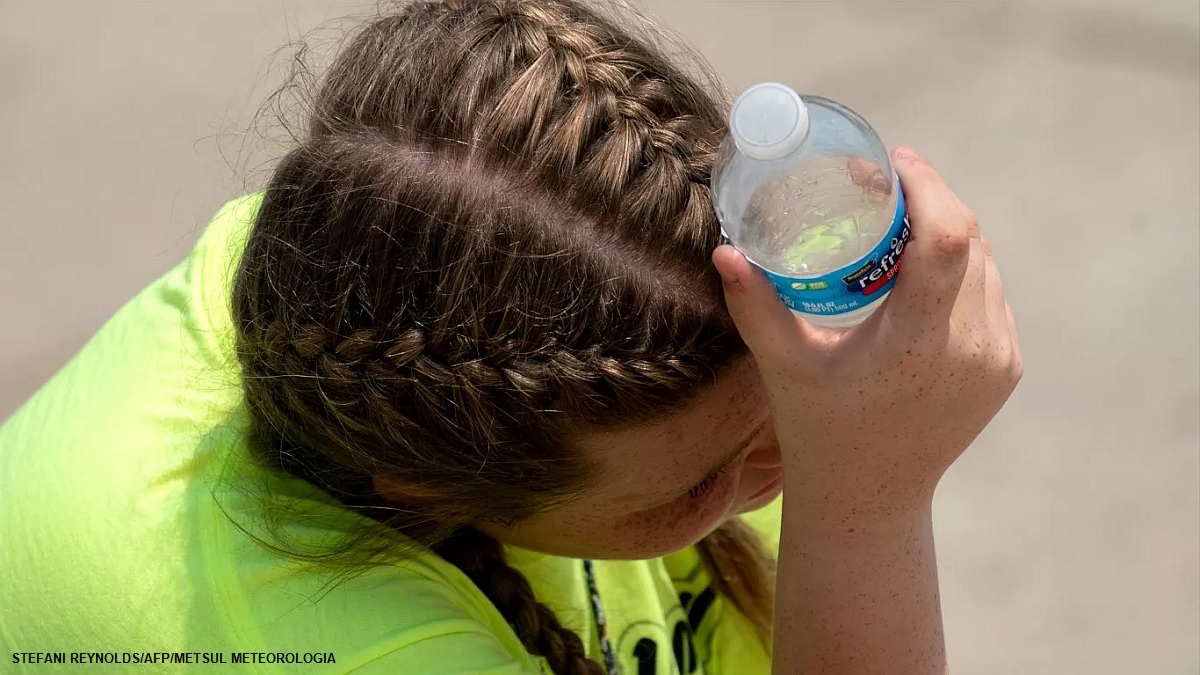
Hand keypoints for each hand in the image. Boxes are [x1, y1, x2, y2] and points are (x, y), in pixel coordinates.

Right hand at [712, 147, 1021, 524]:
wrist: (870, 496)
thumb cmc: (817, 427)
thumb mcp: (783, 365)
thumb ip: (754, 305)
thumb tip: (724, 248)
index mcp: (915, 343)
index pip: (946, 239)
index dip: (927, 188)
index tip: (893, 165)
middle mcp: (970, 347)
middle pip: (969, 241)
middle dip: (931, 201)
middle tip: (886, 188)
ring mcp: (997, 359)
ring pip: (987, 263)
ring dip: (949, 234)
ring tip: (902, 224)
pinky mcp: (1007, 368)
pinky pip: (992, 294)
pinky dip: (963, 270)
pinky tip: (926, 271)